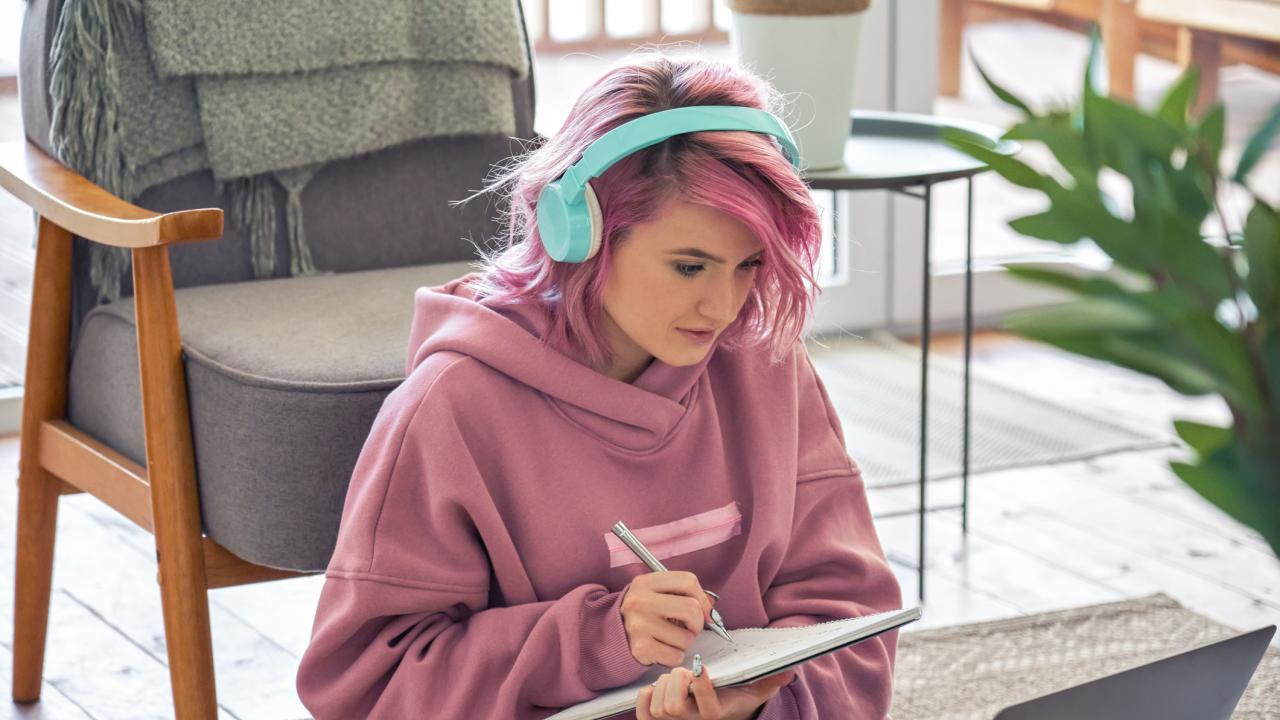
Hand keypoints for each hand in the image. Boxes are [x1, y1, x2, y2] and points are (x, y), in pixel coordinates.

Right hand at [619, 572, 717, 666]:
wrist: (614, 633)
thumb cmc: (645, 612)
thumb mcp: (658, 594)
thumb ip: (684, 595)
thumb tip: (712, 611)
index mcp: (646, 582)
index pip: (688, 581)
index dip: (703, 598)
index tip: (704, 610)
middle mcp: (640, 601)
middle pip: (692, 609)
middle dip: (697, 622)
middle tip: (689, 626)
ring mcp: (639, 625)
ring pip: (687, 638)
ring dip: (684, 641)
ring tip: (670, 636)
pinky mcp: (641, 648)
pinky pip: (676, 656)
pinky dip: (675, 655)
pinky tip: (662, 648)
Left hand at [635, 663, 795, 719]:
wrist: (717, 715)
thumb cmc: (732, 699)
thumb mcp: (754, 691)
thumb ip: (770, 681)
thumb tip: (789, 671)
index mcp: (717, 715)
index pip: (709, 709)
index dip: (701, 687)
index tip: (701, 667)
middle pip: (673, 707)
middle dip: (676, 681)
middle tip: (684, 671)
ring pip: (658, 707)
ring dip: (662, 686)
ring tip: (673, 680)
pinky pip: (643, 710)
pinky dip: (645, 695)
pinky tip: (655, 688)